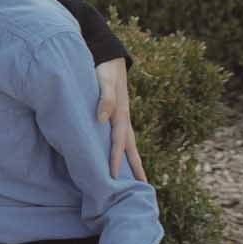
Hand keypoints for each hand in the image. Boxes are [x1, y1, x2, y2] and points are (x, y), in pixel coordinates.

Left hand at [95, 57, 146, 182]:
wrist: (109, 55)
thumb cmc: (104, 68)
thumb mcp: (103, 80)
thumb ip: (104, 98)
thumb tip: (101, 120)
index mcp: (120, 114)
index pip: (118, 143)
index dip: (115, 160)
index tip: (114, 177)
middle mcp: (123, 119)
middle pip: (130, 148)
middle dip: (136, 168)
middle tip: (141, 188)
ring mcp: (121, 117)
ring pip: (127, 144)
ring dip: (132, 161)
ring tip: (135, 179)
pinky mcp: (116, 114)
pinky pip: (120, 137)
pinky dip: (123, 149)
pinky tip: (119, 156)